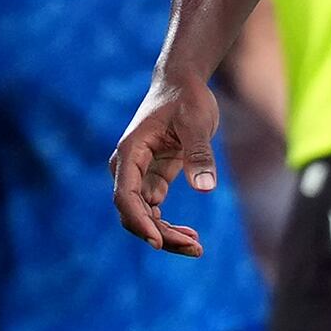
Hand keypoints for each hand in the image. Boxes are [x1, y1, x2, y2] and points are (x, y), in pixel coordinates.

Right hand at [108, 70, 222, 256]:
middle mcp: (128, 167)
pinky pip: (154, 210)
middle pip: (133, 212)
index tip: (158, 242)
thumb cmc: (187, 98)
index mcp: (130, 152)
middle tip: (194, 247)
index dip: (139, 221)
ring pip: (143, 216)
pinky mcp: (152, 177)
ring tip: (196, 247)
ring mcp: (138, 174)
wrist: (182, 83)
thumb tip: (205, 187)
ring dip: (165, 234)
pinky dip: (168, 225)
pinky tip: (192, 236)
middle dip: (159, 234)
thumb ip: (200, 154)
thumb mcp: (197, 122)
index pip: (125, 196)